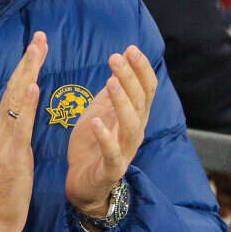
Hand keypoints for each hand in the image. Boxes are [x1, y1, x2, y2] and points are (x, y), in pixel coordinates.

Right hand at [0, 32, 47, 231]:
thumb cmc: (4, 187)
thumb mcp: (11, 152)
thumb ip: (17, 129)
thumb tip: (26, 108)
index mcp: (1, 125)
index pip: (15, 89)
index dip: (27, 66)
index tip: (38, 44)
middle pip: (14, 86)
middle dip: (28, 60)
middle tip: (39, 36)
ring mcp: (3, 138)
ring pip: (15, 98)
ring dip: (27, 72)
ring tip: (37, 50)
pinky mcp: (10, 153)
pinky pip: (20, 124)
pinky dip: (26, 102)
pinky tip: (33, 86)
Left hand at [65, 46, 157, 218]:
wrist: (84, 183)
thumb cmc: (93, 144)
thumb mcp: (101, 111)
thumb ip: (112, 91)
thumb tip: (120, 60)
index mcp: (134, 116)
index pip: (147, 89)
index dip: (141, 69)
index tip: (130, 48)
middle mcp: (135, 131)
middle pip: (140, 102)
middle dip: (130, 78)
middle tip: (117, 57)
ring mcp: (125, 151)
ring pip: (131, 125)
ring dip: (122, 102)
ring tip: (111, 82)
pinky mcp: (111, 169)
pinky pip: (112, 153)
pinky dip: (106, 138)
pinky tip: (97, 123)